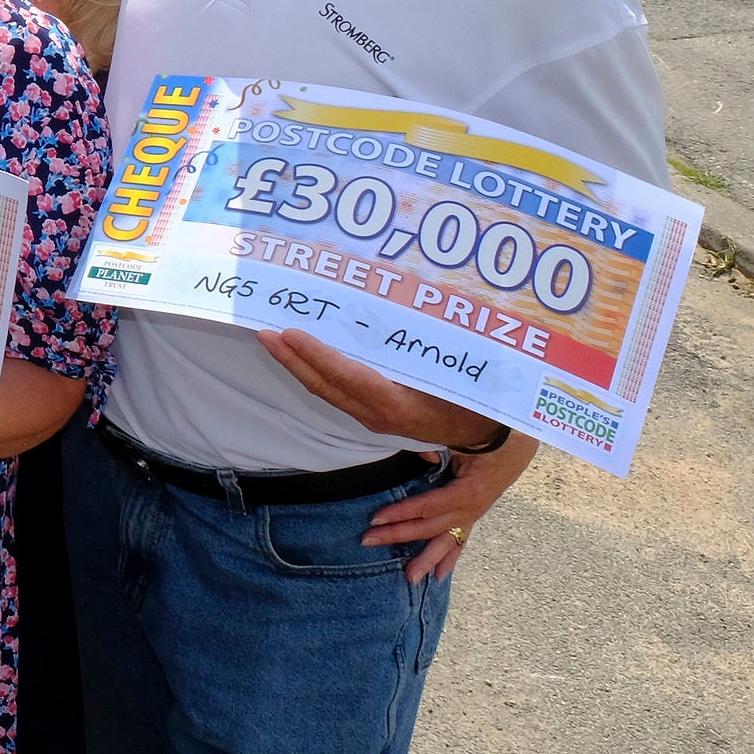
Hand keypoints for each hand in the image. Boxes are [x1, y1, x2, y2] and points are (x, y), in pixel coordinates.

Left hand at [255, 329, 510, 451]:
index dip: (318, 356)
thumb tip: (401, 315)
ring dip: (299, 365)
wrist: (489, 438)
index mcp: (398, 405)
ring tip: (273, 338)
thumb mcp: (457, 379)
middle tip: (264, 331)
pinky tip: (303, 353)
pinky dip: (317, 371)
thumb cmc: (477, 401)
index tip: (290, 333)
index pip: (351, 378)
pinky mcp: (374, 414)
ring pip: (327, 390)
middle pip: (327, 386)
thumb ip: (427, 357)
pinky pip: (338, 392)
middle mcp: (379, 414)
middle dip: (293, 360)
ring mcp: (374, 417)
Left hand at [363, 436, 532, 582]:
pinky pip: (460, 542)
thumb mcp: (461, 441)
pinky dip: (449, 558)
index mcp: (467, 493)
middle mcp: (470, 510)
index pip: (426, 507)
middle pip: (430, 528)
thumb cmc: (485, 440)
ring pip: (446, 543)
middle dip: (398, 535)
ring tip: (410, 578)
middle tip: (368, 542)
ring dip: (426, 560)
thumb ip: (440, 448)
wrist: (515, 447)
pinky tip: (440, 575)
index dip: (400, 513)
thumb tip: (425, 457)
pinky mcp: (473, 517)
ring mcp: (473, 516)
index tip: (374, 519)